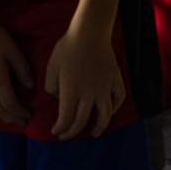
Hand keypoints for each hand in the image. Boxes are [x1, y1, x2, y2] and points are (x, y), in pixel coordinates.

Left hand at [44, 23, 124, 138]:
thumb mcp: (51, 67)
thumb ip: (51, 87)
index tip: (56, 131)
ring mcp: (105, 87)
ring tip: (95, 133)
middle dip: (73, 132)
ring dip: (100, 126)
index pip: (66, 118)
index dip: (61, 128)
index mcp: (71, 91)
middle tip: (67, 136)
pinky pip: (119, 98)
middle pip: (82, 120)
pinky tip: (110, 112)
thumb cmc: (67, 48)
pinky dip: (115, 108)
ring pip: (105, 114)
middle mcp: (89, 93)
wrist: (90, 33)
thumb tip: (57, 97)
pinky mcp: (116, 80)